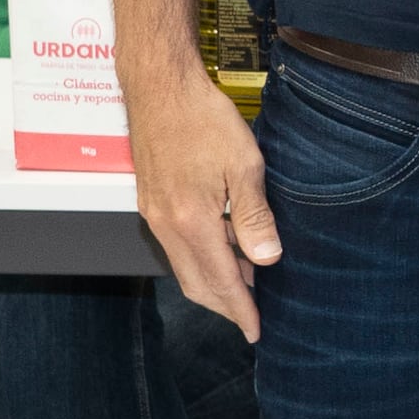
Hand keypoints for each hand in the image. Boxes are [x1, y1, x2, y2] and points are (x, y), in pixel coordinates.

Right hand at [123, 55, 279, 338]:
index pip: (220, 282)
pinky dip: (201, 258)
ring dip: (214, 280)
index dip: (240, 310)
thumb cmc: (202, 119)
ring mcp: (154, 214)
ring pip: (184, 266)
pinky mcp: (151, 202)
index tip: (256, 330)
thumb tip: (268, 258)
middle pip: (196, 283)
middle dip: (226, 305)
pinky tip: (226, 249)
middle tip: (252, 315)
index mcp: (191, 222)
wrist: (161, 88)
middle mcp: (166, 225)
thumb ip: (254, 217)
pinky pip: (176, 246)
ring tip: (248, 282)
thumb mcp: (244, 166)